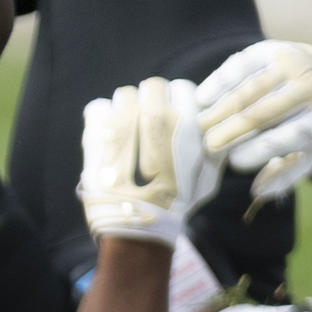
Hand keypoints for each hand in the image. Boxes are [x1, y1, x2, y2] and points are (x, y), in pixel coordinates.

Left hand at [79, 79, 209, 245]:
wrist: (137, 225)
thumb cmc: (177, 203)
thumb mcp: (210, 176)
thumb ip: (215, 146)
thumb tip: (215, 128)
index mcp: (187, 121)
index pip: (182, 88)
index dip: (178, 103)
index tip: (173, 118)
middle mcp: (156, 114)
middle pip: (153, 86)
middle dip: (151, 102)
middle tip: (147, 126)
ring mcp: (123, 119)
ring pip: (124, 94)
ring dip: (126, 110)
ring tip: (125, 134)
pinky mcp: (96, 130)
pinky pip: (97, 107)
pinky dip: (101, 119)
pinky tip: (107, 137)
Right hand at [194, 40, 311, 205]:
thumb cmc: (306, 127)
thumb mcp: (306, 157)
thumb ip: (283, 178)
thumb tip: (256, 191)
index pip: (280, 140)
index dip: (251, 154)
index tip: (232, 162)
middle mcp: (310, 87)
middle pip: (258, 116)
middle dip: (227, 134)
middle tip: (206, 147)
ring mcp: (290, 64)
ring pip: (244, 92)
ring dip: (218, 111)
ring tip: (200, 127)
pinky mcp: (270, 50)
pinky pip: (237, 68)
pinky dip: (216, 85)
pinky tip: (202, 101)